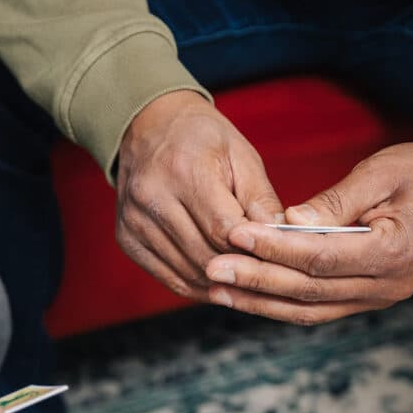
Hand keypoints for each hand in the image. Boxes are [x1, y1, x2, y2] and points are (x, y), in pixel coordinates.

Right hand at [116, 92, 283, 299]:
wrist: (147, 127)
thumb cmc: (201, 139)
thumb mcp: (240, 156)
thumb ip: (261, 200)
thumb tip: (285, 240)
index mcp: (184, 170)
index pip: (223, 229)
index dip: (254, 249)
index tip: (277, 255)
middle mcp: (153, 197)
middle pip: (205, 255)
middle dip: (242, 269)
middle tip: (268, 274)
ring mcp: (135, 222)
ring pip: (188, 272)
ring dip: (222, 282)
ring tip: (248, 280)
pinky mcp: (127, 240)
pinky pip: (169, 278)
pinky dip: (198, 285)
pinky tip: (219, 282)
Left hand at [204, 129, 412, 323]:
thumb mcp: (382, 171)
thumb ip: (336, 201)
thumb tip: (288, 220)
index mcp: (394, 252)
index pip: (320, 257)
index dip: (274, 249)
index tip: (235, 235)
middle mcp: (388, 286)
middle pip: (308, 292)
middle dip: (255, 282)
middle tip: (211, 270)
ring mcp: (379, 298)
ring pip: (308, 310)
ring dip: (260, 302)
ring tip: (217, 290)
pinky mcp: (368, 298)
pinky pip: (317, 308)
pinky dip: (280, 303)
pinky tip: (246, 294)